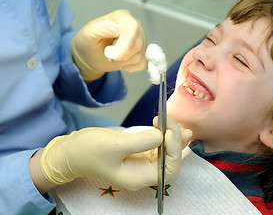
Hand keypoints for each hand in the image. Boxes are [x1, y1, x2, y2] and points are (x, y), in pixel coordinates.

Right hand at [40, 122, 191, 190]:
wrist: (71, 150)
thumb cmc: (88, 151)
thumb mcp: (113, 145)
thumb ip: (140, 142)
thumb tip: (161, 135)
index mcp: (138, 177)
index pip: (168, 169)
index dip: (174, 150)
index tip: (167, 131)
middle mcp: (144, 171)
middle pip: (171, 159)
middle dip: (174, 140)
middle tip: (168, 120)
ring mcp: (142, 160)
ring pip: (167, 150)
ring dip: (173, 135)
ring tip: (173, 120)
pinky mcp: (139, 149)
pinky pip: (159, 143)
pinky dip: (166, 134)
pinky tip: (170, 124)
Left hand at [70, 10, 146, 80]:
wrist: (90, 54)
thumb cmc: (88, 42)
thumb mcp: (88, 34)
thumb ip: (100, 28)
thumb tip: (116, 27)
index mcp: (123, 17)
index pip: (133, 29)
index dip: (122, 45)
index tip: (107, 51)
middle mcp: (135, 26)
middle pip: (138, 44)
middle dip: (120, 56)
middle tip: (107, 54)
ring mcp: (140, 39)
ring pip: (140, 56)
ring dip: (123, 62)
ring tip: (112, 57)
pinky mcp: (142, 52)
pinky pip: (142, 63)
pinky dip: (130, 67)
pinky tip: (121, 62)